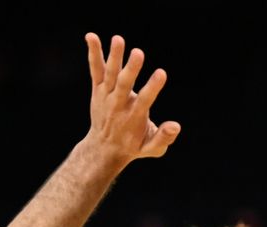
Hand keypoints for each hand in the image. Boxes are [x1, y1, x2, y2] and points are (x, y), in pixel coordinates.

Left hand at [83, 33, 179, 165]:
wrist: (104, 148)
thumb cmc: (134, 146)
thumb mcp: (152, 149)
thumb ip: (163, 137)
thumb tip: (176, 126)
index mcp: (134, 119)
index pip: (144, 101)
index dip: (153, 87)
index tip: (162, 73)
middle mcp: (118, 105)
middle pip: (124, 85)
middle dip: (131, 69)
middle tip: (138, 53)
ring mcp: (106, 96)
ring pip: (110, 74)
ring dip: (114, 56)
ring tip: (118, 39)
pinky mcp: (98, 90)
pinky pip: (96, 70)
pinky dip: (94, 54)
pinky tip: (91, 37)